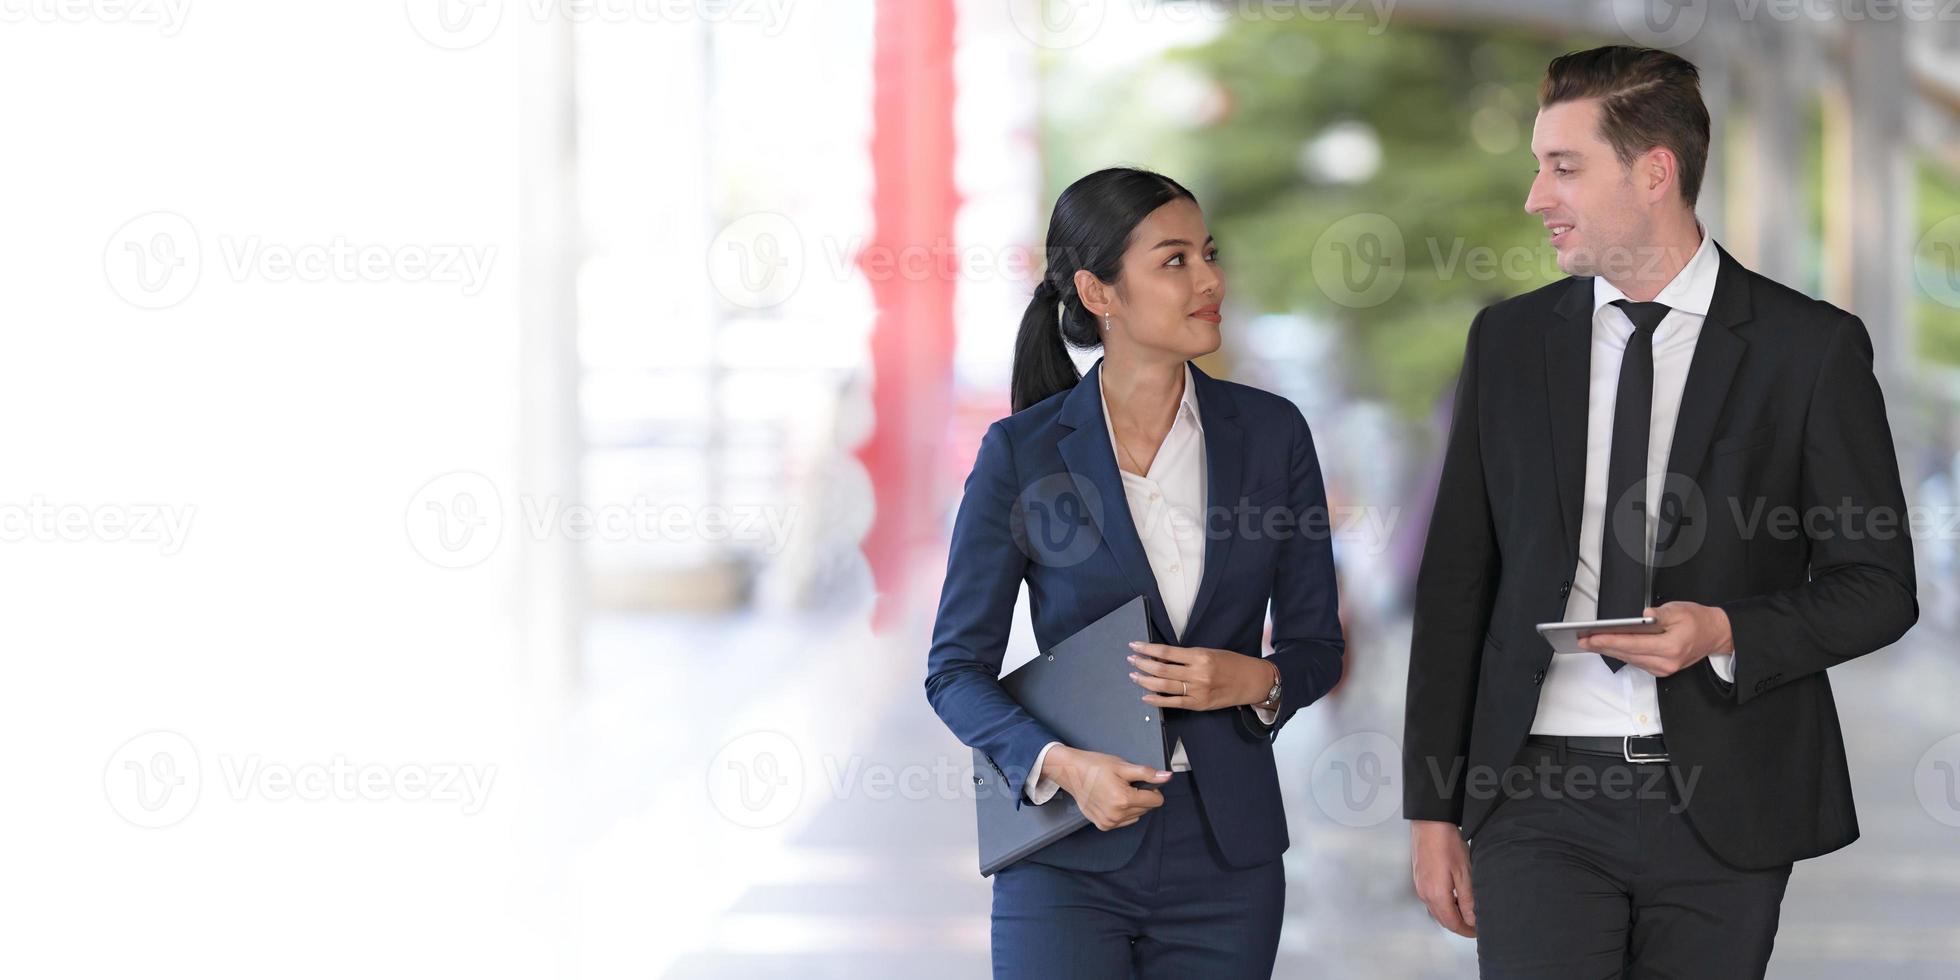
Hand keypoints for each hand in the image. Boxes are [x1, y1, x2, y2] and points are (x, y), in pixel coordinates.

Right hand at [1044, 746, 1170, 830]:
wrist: (1071, 772)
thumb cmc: (1096, 766)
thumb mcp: (1123, 766)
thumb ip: (1147, 774)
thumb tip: (1167, 777)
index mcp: (1124, 799)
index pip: (1156, 801)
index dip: (1152, 789)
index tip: (1141, 782)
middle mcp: (1117, 815)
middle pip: (1146, 809)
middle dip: (1141, 796)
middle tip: (1126, 784)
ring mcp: (1109, 822)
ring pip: (1136, 816)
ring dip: (1133, 805)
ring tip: (1117, 791)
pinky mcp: (1103, 825)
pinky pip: (1124, 821)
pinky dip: (1123, 812)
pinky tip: (1112, 800)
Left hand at [1126, 641, 1275, 710]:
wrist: (1252, 682)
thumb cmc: (1231, 664)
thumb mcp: (1209, 652)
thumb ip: (1187, 656)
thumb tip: (1160, 656)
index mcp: (1200, 656)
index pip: (1166, 652)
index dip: (1147, 649)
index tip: (1134, 646)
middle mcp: (1198, 673)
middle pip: (1162, 669)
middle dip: (1142, 664)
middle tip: (1130, 660)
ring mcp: (1198, 691)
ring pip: (1164, 686)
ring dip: (1145, 680)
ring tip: (1134, 676)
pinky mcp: (1199, 705)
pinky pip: (1173, 703)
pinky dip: (1157, 700)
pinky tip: (1145, 696)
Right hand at [1411, 819, 1476, 937]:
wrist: (1429, 823)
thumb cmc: (1446, 843)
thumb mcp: (1464, 873)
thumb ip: (1468, 900)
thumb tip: (1471, 919)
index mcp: (1436, 895)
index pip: (1452, 923)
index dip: (1466, 930)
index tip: (1477, 931)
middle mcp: (1424, 894)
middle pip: (1442, 919)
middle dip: (1459, 925)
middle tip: (1474, 924)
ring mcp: (1419, 886)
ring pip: (1436, 910)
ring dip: (1451, 914)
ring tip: (1467, 909)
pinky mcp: (1418, 878)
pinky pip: (1431, 899)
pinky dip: (1443, 904)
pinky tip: (1453, 896)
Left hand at [1578, 601, 1732, 677]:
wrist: (1715, 634)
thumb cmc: (1697, 620)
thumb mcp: (1679, 610)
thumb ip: (1660, 614)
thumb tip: (1644, 616)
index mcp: (1671, 647)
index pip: (1633, 645)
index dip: (1610, 641)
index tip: (1591, 637)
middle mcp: (1666, 662)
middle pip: (1628, 654)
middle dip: (1603, 647)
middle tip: (1582, 639)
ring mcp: (1664, 668)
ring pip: (1630, 660)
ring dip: (1609, 651)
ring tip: (1589, 642)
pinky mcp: (1661, 669)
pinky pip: (1636, 662)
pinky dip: (1621, 654)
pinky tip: (1608, 646)